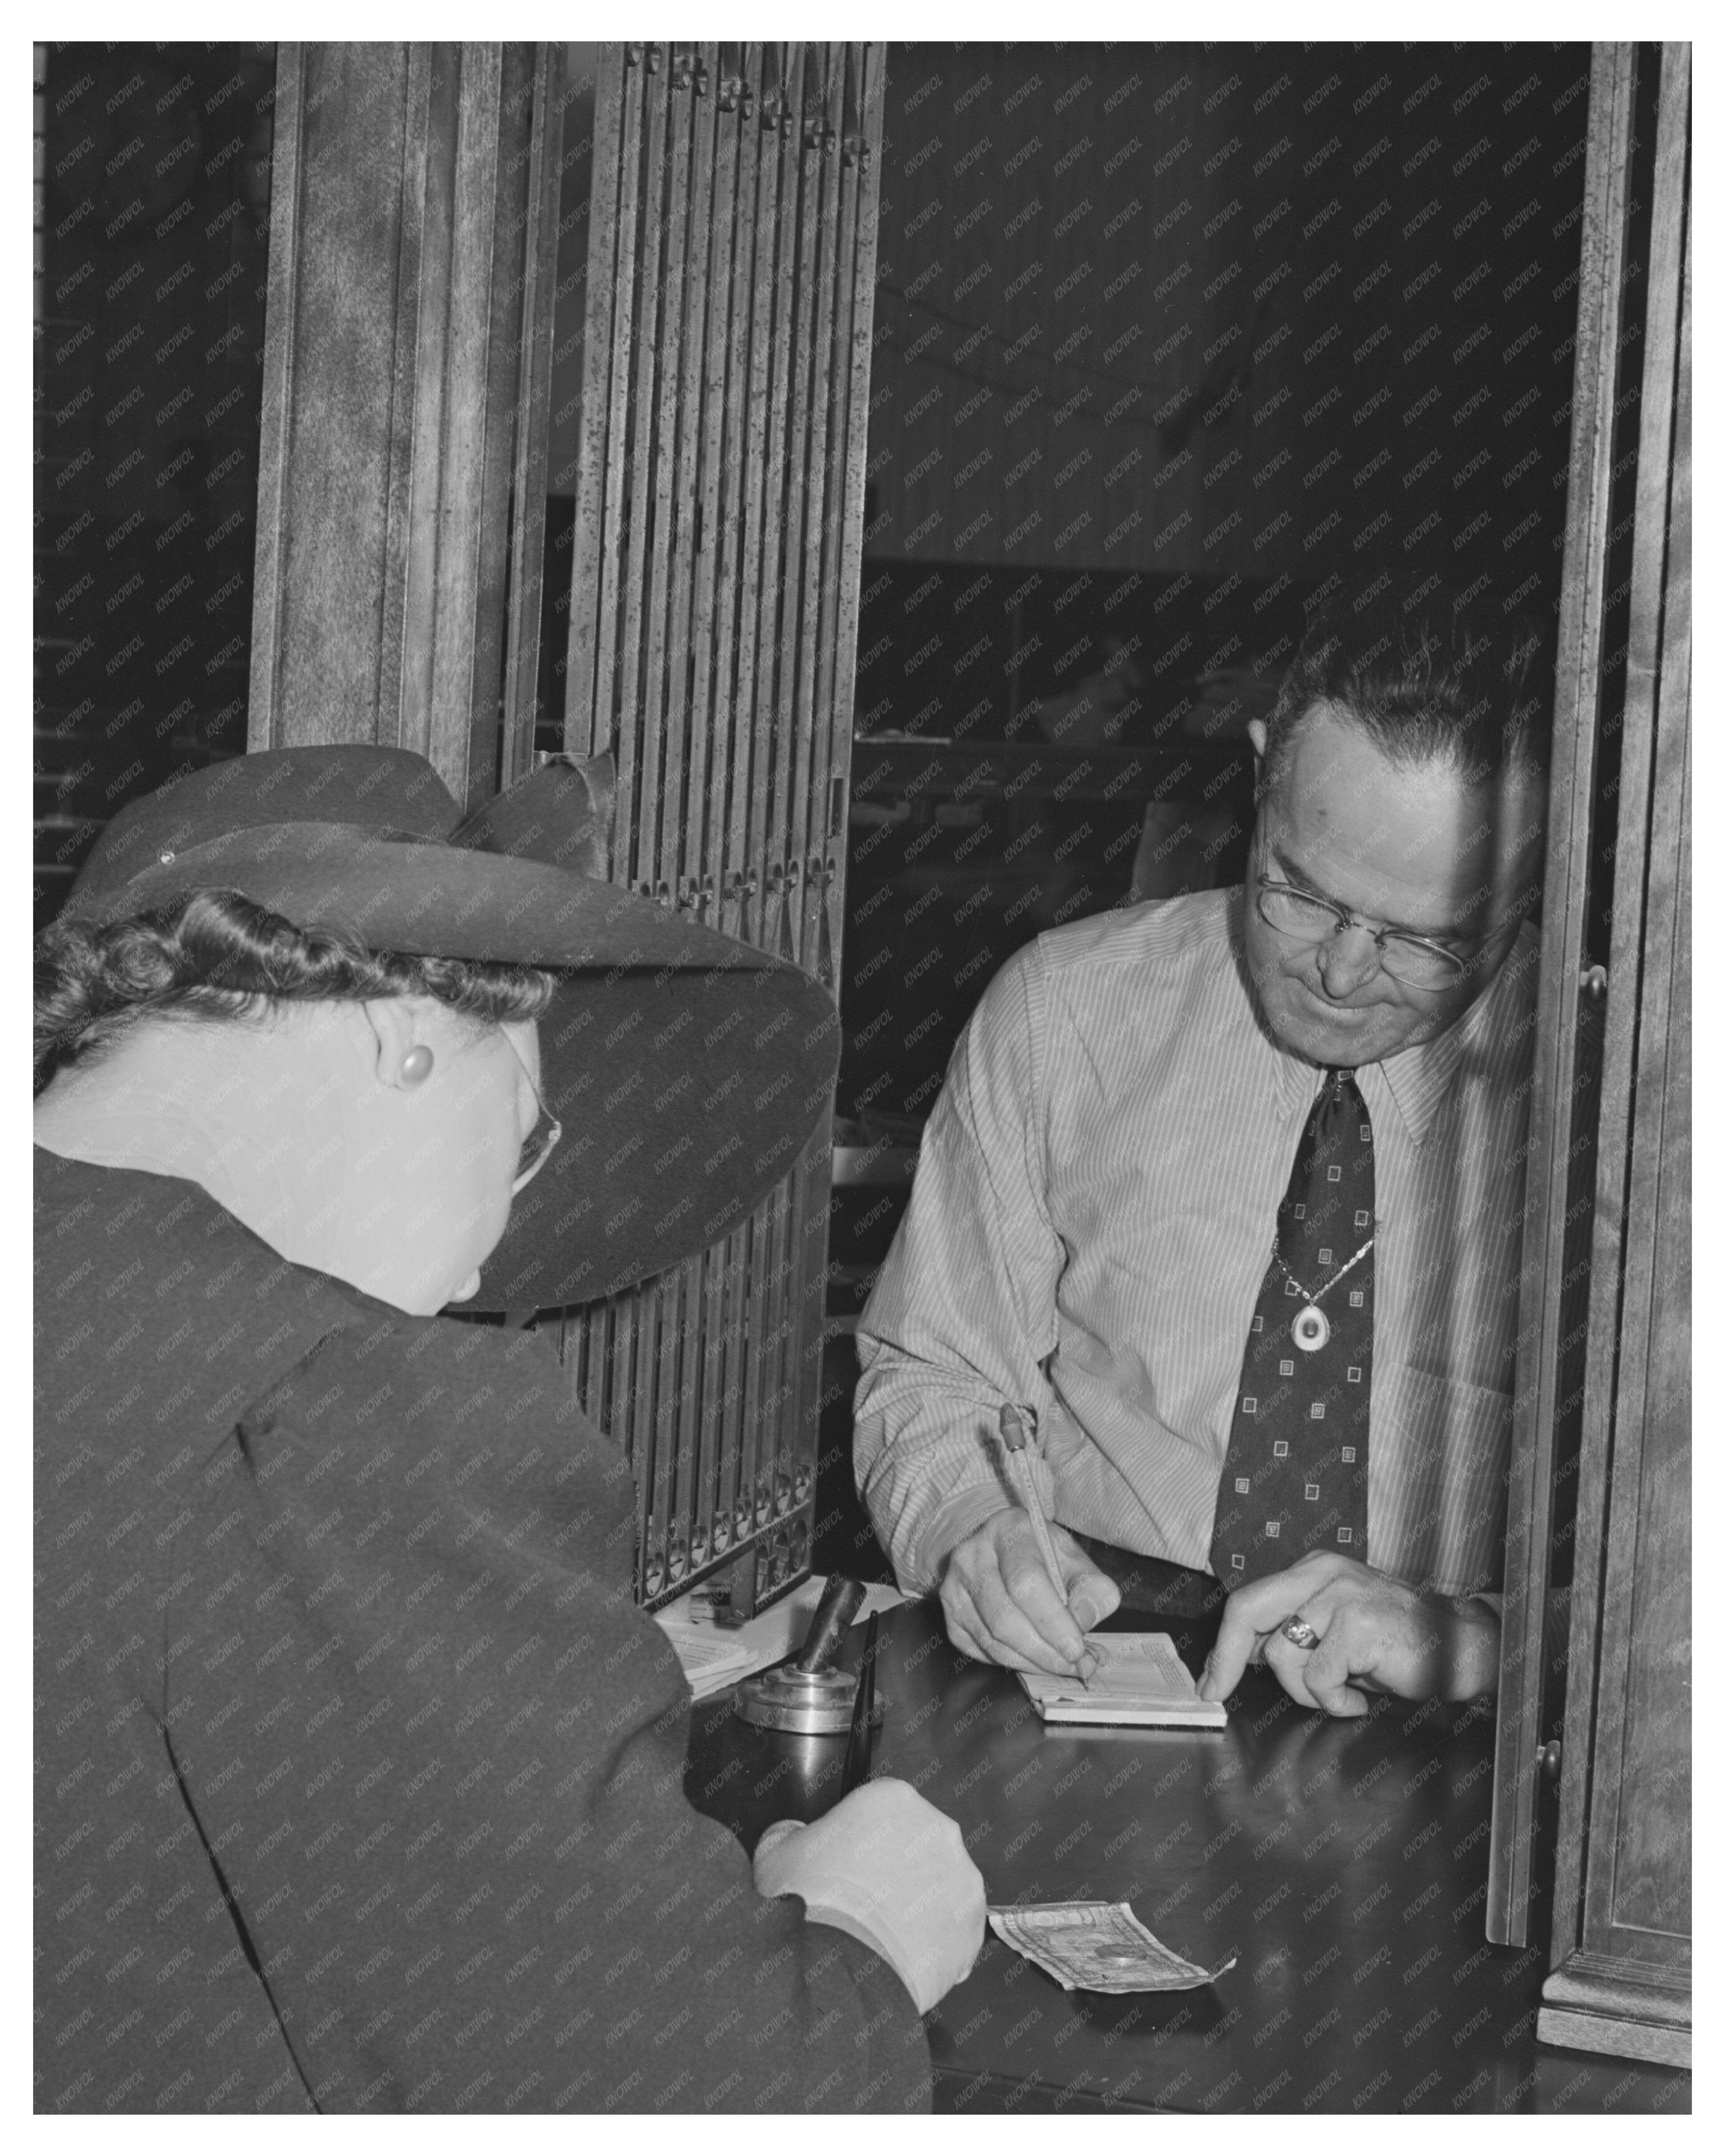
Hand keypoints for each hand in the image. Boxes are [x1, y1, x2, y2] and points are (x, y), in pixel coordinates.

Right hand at [752, 1779, 986, 2012]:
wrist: (839, 1966)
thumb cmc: (811, 1904)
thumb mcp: (776, 1852)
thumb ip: (791, 1833)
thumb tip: (793, 1839)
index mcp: (893, 1798)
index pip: (882, 1811)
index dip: (861, 1840)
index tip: (847, 1864)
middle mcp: (936, 1829)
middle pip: (918, 1845)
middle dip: (897, 1869)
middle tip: (865, 1900)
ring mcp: (961, 1877)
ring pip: (941, 1887)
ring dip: (920, 1906)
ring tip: (884, 1935)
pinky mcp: (972, 1925)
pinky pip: (955, 1931)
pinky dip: (937, 1944)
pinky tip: (905, 1959)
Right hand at [939, 1509, 1120, 1679]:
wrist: (1007, 1550)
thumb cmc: (1046, 1557)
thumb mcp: (1078, 1562)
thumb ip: (1091, 1591)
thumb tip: (1081, 1626)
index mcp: (1008, 1531)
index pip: (1025, 1582)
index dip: (1051, 1621)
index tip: (1077, 1649)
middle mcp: (972, 1556)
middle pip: (1004, 1617)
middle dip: (1045, 1651)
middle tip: (1077, 1666)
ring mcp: (954, 1586)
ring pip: (991, 1640)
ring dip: (1033, 1662)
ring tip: (1063, 1665)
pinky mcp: (950, 1615)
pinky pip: (981, 1651)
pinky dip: (1014, 1663)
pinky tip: (1037, 1658)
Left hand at [1197, 1551, 1500, 1716]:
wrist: (1461, 1646)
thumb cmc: (1395, 1644)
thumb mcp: (1335, 1629)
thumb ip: (1293, 1632)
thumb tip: (1239, 1655)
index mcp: (1313, 1570)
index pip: (1250, 1600)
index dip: (1223, 1643)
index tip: (1209, 1679)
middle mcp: (1323, 1573)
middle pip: (1247, 1609)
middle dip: (1225, 1657)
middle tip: (1216, 1692)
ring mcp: (1341, 1595)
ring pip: (1282, 1654)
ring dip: (1305, 1690)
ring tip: (1341, 1691)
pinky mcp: (1359, 1624)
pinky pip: (1319, 1677)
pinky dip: (1335, 1701)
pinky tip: (1360, 1698)